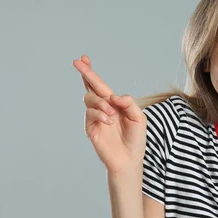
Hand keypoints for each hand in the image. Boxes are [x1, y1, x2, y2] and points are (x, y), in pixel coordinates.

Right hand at [73, 54, 146, 175]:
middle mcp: (103, 108)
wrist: (130, 159)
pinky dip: (100, 114)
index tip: (84, 58)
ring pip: (91, 99)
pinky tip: (109, 121)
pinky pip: (91, 114)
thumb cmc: (136, 139)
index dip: (92, 73)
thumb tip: (113, 96)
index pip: (101, 85)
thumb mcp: (139, 118)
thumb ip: (129, 103)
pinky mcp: (91, 128)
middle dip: (86, 74)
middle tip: (78, 63)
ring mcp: (96, 117)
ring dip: (101, 103)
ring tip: (112, 115)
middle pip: (91, 87)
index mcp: (114, 103)